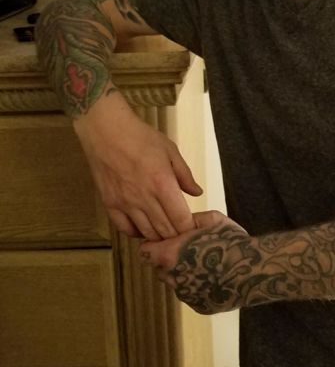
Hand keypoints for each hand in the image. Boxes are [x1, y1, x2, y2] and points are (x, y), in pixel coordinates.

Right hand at [74, 90, 201, 239]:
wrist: (106, 131)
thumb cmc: (140, 137)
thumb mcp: (170, 150)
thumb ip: (185, 174)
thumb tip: (197, 192)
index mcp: (163, 184)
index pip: (181, 220)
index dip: (189, 228)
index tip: (193, 226)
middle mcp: (144, 198)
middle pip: (165, 231)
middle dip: (177, 235)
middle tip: (182, 231)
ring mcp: (125, 204)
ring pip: (146, 233)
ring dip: (159, 236)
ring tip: (165, 230)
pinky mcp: (110, 204)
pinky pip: (124, 229)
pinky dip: (137, 233)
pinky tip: (144, 227)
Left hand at [139, 210, 255, 313]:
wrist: (254, 270)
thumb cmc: (233, 241)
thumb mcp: (211, 219)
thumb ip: (188, 220)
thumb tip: (176, 221)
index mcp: (170, 255)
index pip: (144, 252)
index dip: (154, 244)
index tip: (167, 240)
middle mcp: (173, 278)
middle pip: (158, 268)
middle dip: (167, 259)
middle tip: (188, 249)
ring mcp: (186, 295)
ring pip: (175, 281)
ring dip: (182, 272)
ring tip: (205, 262)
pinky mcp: (198, 306)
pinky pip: (191, 293)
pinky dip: (197, 284)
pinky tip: (214, 275)